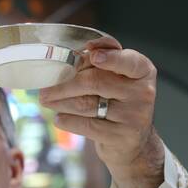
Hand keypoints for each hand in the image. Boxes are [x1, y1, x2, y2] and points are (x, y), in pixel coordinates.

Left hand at [39, 36, 162, 180]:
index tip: (92, 56)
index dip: (110, 57)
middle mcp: (143, 92)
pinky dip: (68, 120)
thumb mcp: (119, 76)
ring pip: (86, 104)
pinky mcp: (122, 136)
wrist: (133, 141)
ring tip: (46, 101)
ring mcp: (134, 116)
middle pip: (95, 82)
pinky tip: (59, 118)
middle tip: (44, 89)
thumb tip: (88, 46)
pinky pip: (87, 125)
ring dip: (60, 102)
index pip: (128, 61)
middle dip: (63, 84)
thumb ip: (105, 56)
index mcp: (142, 70)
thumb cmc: (118, 100)